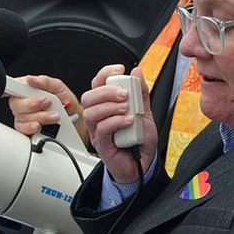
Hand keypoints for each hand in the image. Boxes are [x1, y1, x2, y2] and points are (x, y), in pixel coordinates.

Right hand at [9, 75, 88, 145]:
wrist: (77, 122)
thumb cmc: (67, 103)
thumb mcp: (59, 88)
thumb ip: (45, 81)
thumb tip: (31, 79)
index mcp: (28, 89)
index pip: (12, 87)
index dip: (5, 87)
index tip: (4, 90)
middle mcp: (24, 103)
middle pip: (15, 104)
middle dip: (33, 104)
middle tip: (48, 103)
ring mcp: (24, 117)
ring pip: (21, 117)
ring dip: (40, 116)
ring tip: (54, 115)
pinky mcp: (27, 130)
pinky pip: (23, 129)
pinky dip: (33, 127)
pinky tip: (41, 125)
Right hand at [81, 65, 157, 183]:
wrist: (144, 164)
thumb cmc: (139, 139)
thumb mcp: (144, 112)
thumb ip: (141, 93)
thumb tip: (137, 72)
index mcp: (107, 106)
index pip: (97, 84)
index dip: (105, 73)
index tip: (120, 69)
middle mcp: (99, 117)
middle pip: (89, 97)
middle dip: (106, 91)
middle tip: (124, 94)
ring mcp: (97, 131)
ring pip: (90, 112)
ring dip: (110, 106)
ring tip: (126, 109)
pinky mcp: (101, 144)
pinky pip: (101, 129)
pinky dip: (115, 121)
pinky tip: (128, 121)